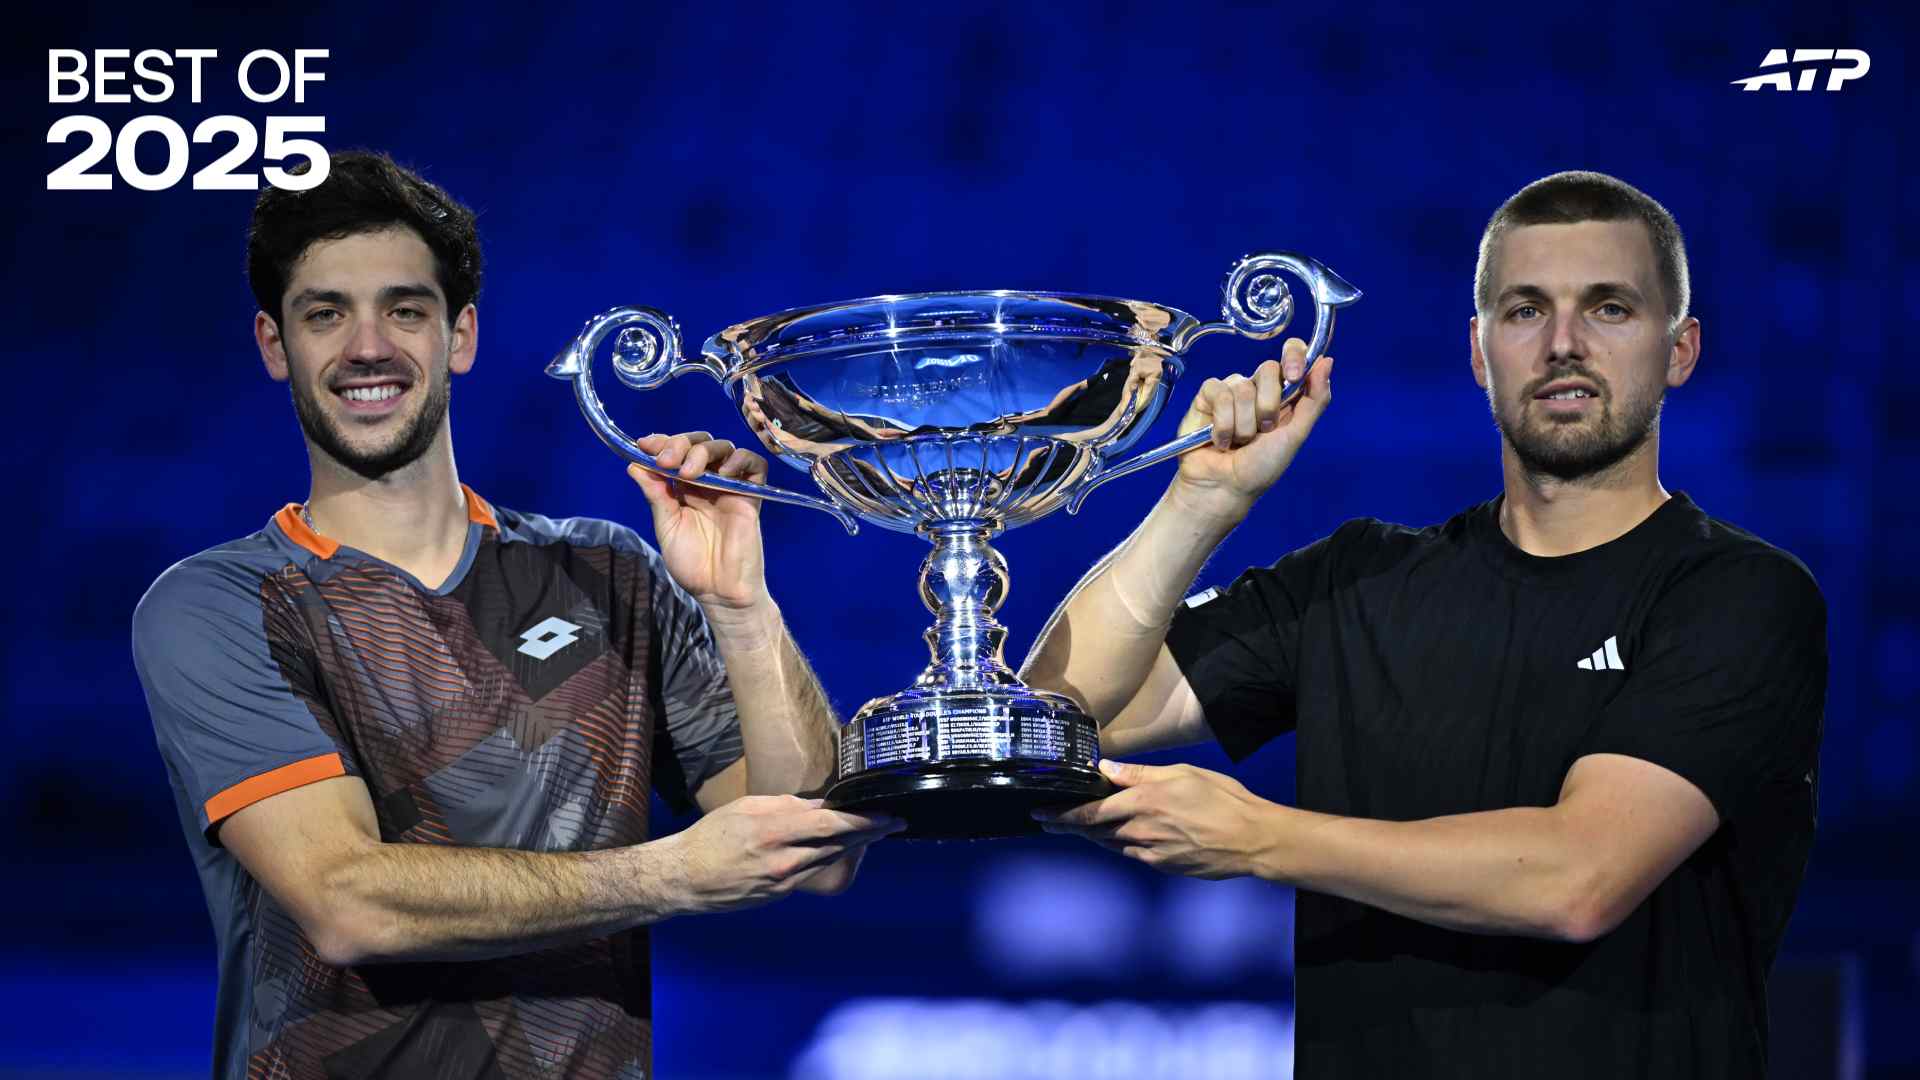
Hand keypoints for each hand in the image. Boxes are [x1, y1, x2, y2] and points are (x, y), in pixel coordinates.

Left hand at [629, 433, 770, 611]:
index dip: (662, 442)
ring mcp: (730, 487)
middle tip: (667, 461)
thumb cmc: (692, 565)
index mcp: (683, 488)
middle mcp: (706, 483)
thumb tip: (633, 464)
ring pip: (723, 449)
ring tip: (690, 472)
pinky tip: (724, 473)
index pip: (675, 452)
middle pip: (698, 444)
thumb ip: (656, 495)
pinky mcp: (751, 496)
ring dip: (703, 452)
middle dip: (680, 444)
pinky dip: (741, 460)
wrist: (719, 591)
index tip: (646, 444)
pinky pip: (755, 466)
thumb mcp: (666, 526)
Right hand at [666, 795, 901, 913]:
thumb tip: (821, 806)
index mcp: (774, 831)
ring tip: (875, 832)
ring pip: (830, 859)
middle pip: (838, 844)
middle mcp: (784, 860)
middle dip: (869, 832)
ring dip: (854, 846)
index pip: (831, 824)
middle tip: (894, 822)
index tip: (886, 815)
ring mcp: (784, 881)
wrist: (686, 877)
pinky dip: (830, 858)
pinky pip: (813, 872)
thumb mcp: (748, 808)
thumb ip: (788, 806)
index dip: (863, 820)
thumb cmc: (712, 836)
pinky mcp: (780, 894)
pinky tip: (841, 848)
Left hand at [1035, 759, 1281, 879]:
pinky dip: (1117, 845)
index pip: (1090, 812)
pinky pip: (1131, 855)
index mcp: (1142, 803)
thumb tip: (1106, 769)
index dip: (1061, 815)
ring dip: (1091, 836)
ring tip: (1077, 828)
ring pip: (1110, 844)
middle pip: (1093, 831)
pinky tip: (1117, 839)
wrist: (1251, 840)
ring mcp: (1151, 852)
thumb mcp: (1181, 774)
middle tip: (1048, 822)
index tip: (1040, 814)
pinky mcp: (1163, 866)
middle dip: (1069, 826)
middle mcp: (1140, 831)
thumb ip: (1139, 774)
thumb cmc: (1221, 799)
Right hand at [1170, 338, 1333, 522]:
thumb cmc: (1260, 468)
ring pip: (1243, 387)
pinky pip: (1218, 392)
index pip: (1293, 354)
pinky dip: (1222, 422)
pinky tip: (1220, 439)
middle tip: (1263, 431)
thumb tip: (1327, 361)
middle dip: (1268, 407)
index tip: (1294, 376)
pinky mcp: (1207, 397)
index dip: (1294, 356)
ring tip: (1238, 441)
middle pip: (1268, 369)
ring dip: (1244, 424)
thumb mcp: (1296, 436)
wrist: (1225, 488)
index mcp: (1285, 394)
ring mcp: (1232, 390)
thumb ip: (1315, 400)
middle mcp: (1259, 388)